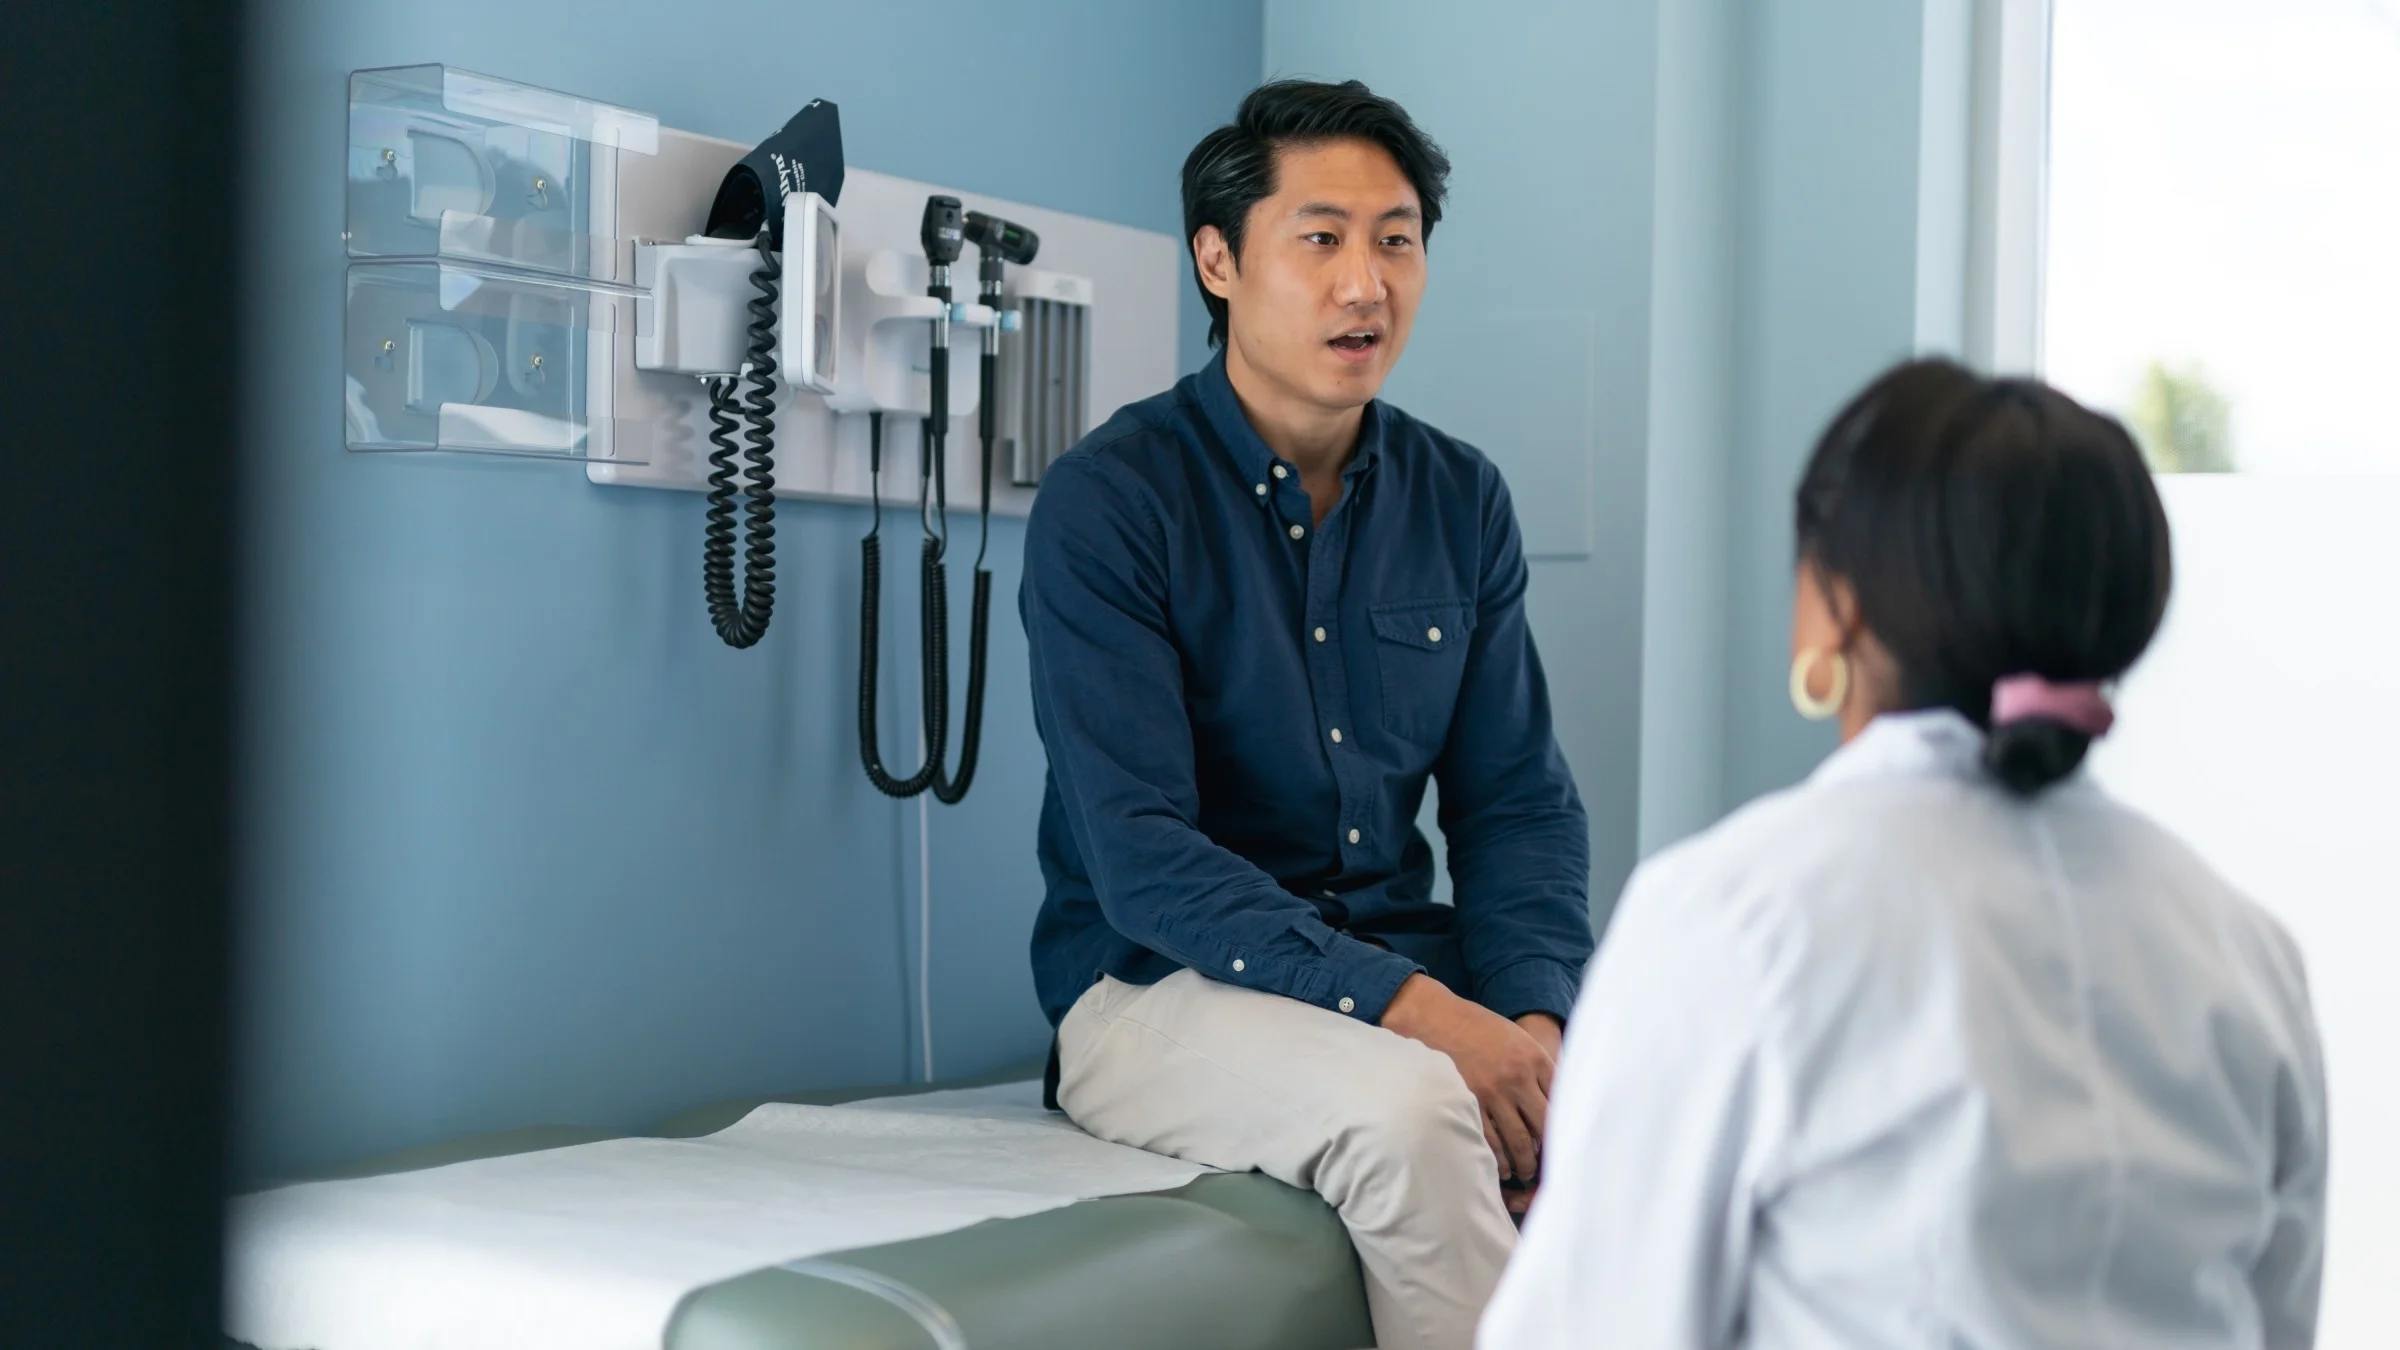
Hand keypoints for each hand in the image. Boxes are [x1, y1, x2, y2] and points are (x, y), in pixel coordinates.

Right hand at [1380, 974, 1554, 1183]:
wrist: (1442, 1020)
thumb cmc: (1483, 1030)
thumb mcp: (1521, 1040)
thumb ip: (1541, 1069)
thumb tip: (1559, 1102)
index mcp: (1535, 1059)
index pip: (1562, 1102)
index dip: (1566, 1127)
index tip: (1566, 1142)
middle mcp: (1518, 1077)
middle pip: (1545, 1125)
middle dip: (1550, 1151)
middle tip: (1549, 1164)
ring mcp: (1493, 1092)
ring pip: (1519, 1140)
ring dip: (1526, 1162)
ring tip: (1527, 1171)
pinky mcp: (1470, 1102)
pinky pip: (1490, 1140)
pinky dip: (1499, 1159)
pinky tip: (1503, 1167)